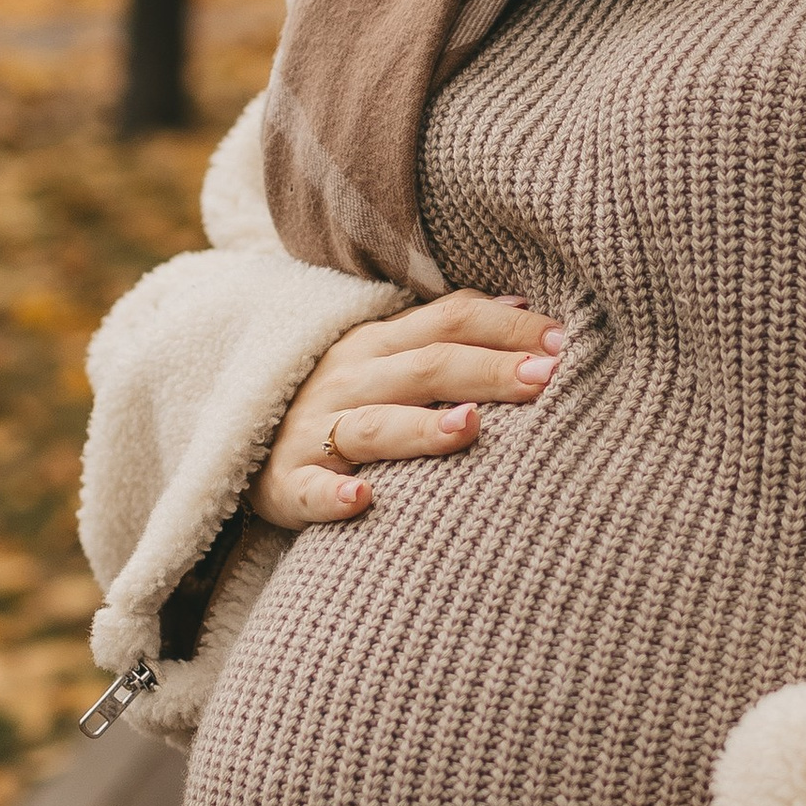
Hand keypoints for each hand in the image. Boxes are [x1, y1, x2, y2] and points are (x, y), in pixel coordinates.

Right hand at [249, 293, 564, 530]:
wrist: (239, 437)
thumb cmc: (341, 398)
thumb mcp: (386, 354)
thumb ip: (446, 331)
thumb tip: (524, 306)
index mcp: (379, 343)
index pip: (451, 320)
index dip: (509, 327)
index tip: (566, 342)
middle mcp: (348, 379)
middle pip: (426, 367)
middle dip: (489, 370)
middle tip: (547, 379)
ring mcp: (314, 431)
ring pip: (373, 425)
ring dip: (422, 427)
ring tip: (470, 427)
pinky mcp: (284, 484)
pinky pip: (308, 490)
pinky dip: (333, 496)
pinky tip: (363, 500)